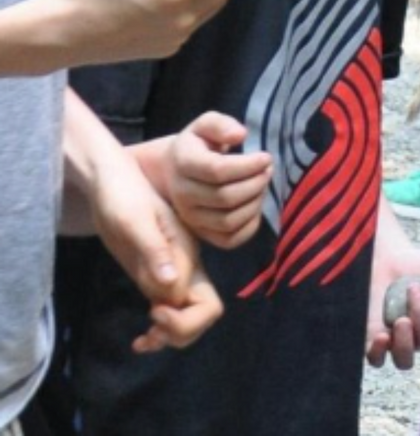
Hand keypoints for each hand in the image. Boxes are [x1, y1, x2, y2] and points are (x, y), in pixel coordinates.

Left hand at [89, 142, 223, 352]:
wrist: (112, 180)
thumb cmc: (122, 195)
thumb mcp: (135, 221)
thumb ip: (155, 251)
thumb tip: (171, 286)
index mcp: (187, 254)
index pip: (205, 304)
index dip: (182, 320)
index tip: (153, 310)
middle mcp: (187, 266)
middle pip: (204, 313)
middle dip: (181, 332)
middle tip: (148, 330)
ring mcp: (172, 273)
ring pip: (187, 317)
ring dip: (170, 337)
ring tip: (142, 338)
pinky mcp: (155, 276)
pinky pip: (169, 312)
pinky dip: (159, 332)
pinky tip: (139, 338)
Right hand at [167, 113, 272, 249]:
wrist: (174, 171)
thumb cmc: (198, 144)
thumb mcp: (205, 124)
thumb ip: (220, 124)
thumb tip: (240, 134)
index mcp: (183, 163)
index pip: (217, 171)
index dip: (248, 165)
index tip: (266, 157)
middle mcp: (183, 195)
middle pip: (225, 197)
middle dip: (255, 182)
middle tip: (268, 169)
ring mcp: (190, 218)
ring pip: (228, 220)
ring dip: (255, 202)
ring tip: (262, 183)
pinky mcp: (201, 234)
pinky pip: (230, 240)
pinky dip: (250, 224)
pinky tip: (256, 203)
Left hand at [365, 203, 419, 368]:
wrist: (388, 259)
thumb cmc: (419, 265)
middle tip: (414, 290)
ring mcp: (397, 340)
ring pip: (404, 360)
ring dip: (404, 343)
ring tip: (401, 320)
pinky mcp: (374, 341)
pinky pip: (378, 360)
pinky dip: (379, 352)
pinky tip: (382, 336)